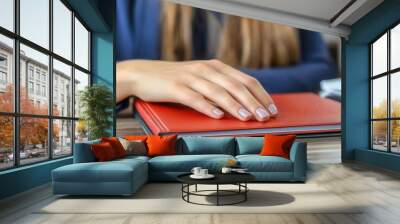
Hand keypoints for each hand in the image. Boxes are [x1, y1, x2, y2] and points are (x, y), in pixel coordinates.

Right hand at [117, 59, 277, 120]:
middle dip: (253, 102)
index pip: (245, 80)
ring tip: (248, 118)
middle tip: (265, 117)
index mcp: (216, 67)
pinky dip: (207, 107)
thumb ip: (221, 88)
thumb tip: (244, 106)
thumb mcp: (202, 80)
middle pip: (236, 86)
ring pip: (218, 92)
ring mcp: (191, 77)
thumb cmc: (177, 80)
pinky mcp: (176, 87)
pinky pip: (194, 98)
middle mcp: (206, 69)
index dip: (261, 94)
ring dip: (235, 105)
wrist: (144, 74)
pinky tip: (218, 116)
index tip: (272, 109)